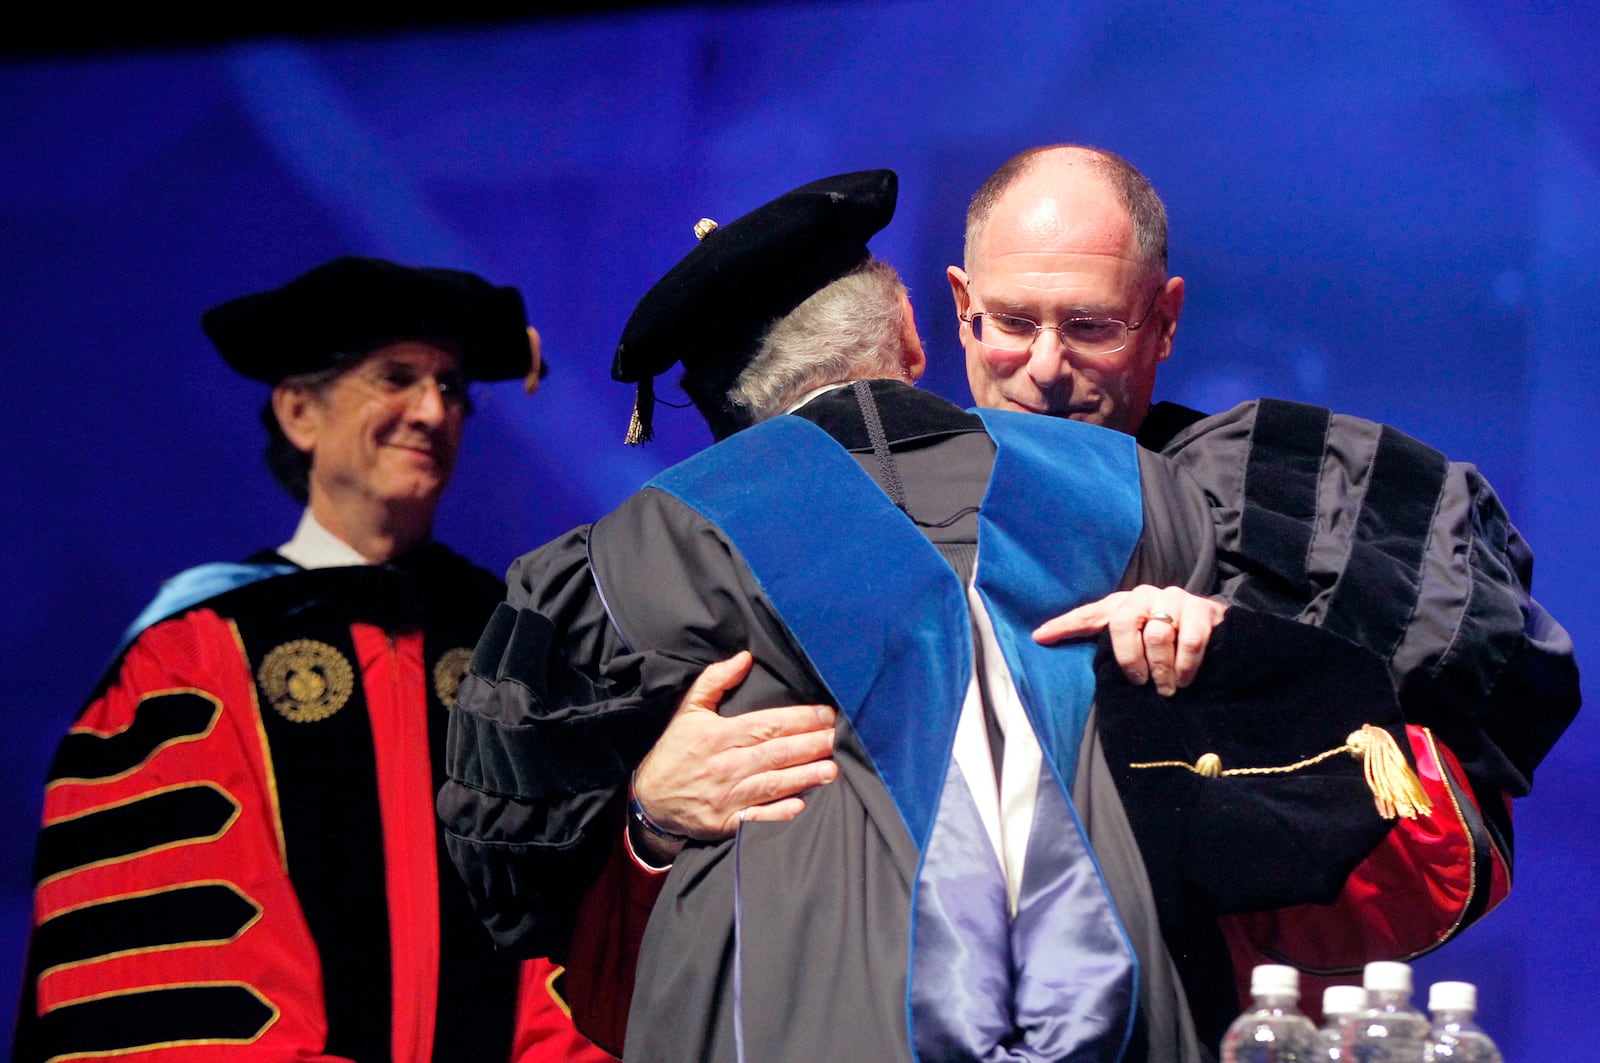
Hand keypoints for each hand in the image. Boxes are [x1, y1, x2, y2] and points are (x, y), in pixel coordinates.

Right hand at [631, 651, 838, 855]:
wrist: (649, 799)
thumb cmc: (674, 750)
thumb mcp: (688, 710)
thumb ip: (715, 681)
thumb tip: (745, 657)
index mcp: (717, 735)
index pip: (767, 725)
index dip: (800, 719)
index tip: (826, 714)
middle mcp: (724, 765)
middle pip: (776, 753)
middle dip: (812, 745)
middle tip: (840, 739)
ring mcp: (725, 797)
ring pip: (772, 784)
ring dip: (805, 776)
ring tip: (832, 769)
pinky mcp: (725, 823)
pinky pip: (757, 818)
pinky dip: (779, 812)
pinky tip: (802, 803)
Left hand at [1031, 586, 1225, 696]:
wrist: (1217, 631)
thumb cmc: (1167, 640)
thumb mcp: (1137, 642)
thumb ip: (1108, 646)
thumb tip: (1063, 653)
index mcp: (1123, 604)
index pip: (1090, 614)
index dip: (1065, 625)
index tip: (1040, 637)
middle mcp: (1145, 596)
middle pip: (1124, 622)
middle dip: (1129, 658)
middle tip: (1139, 682)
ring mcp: (1175, 599)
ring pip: (1158, 634)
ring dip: (1162, 668)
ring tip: (1166, 687)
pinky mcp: (1203, 609)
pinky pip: (1190, 640)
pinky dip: (1186, 665)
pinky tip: (1185, 678)